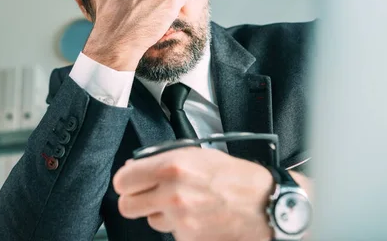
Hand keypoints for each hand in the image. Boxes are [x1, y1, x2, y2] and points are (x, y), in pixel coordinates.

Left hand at [113, 148, 274, 240]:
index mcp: (171, 167)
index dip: (127, 181)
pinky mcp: (187, 239)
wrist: (264, 204)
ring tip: (184, 202)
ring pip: (149, 219)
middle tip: (149, 194)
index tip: (132, 181)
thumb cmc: (234, 176)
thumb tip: (135, 168)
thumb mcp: (196, 154)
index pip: (123, 180)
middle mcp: (172, 194)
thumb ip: (161, 159)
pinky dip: (179, 226)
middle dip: (135, 199)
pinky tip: (197, 215)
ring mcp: (179, 220)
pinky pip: (171, 232)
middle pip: (126, 205)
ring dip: (160, 212)